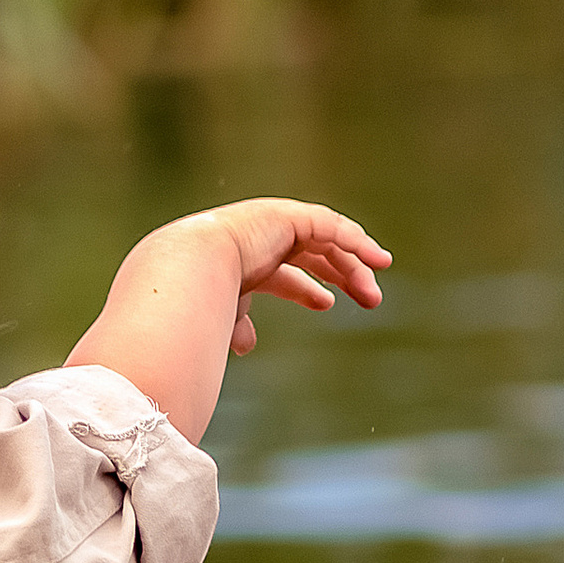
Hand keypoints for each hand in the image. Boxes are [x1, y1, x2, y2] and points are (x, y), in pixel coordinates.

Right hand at [198, 198, 390, 354]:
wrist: (186, 273)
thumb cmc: (195, 301)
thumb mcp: (221, 316)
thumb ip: (237, 324)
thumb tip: (247, 346)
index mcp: (242, 263)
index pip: (281, 271)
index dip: (307, 288)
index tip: (328, 303)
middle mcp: (259, 238)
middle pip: (311, 253)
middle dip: (341, 276)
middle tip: (369, 300)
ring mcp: (271, 223)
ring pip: (327, 241)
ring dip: (355, 265)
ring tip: (374, 292)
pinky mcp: (286, 216)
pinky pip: (330, 226)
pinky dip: (356, 241)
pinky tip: (378, 261)